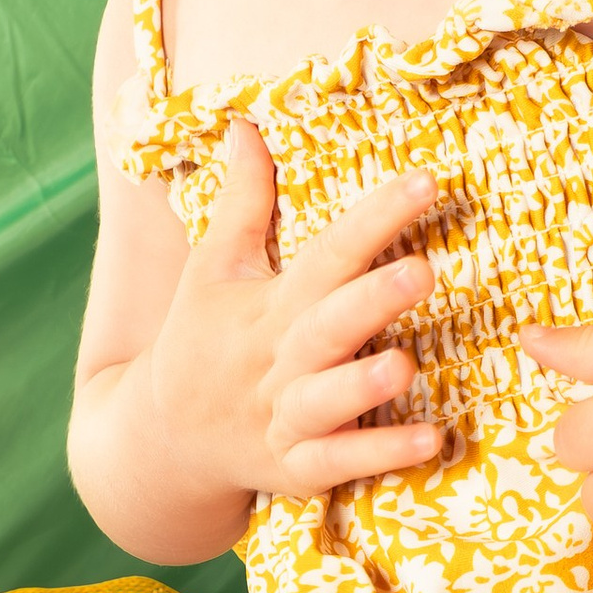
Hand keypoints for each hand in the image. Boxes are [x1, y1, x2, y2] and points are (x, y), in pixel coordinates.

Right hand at [149, 121, 441, 501]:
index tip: (425, 181)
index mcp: (269, 306)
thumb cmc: (201, 341)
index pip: (327, 254)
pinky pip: (336, 464)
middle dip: (371, 300)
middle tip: (423, 272)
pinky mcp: (296, 469)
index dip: (375, 218)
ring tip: (405, 366)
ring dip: (363, 386)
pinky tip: (430, 441)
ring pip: (326, 401)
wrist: (162, 438)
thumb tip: (245, 123)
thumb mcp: (213, 269)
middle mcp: (279, 360)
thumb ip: (241, 201)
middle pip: (327, 326)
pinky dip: (378, 457)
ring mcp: (285, 417)